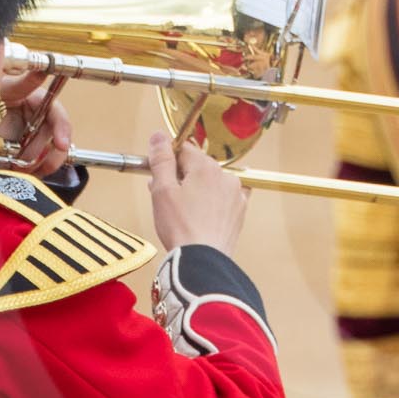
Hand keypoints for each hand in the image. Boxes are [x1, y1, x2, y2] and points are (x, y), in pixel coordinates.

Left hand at [0, 74, 73, 177]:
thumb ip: (22, 83)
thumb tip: (42, 71)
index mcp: (35, 101)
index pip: (57, 114)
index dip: (62, 129)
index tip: (61, 144)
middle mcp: (36, 118)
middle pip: (54, 139)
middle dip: (47, 153)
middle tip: (34, 164)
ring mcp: (29, 136)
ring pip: (45, 154)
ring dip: (38, 164)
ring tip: (23, 169)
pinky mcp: (21, 151)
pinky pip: (34, 163)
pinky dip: (31, 170)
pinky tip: (22, 173)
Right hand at [146, 131, 247, 254]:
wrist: (203, 260)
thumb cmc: (181, 227)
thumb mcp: (162, 190)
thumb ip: (161, 159)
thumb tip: (159, 137)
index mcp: (206, 167)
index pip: (184, 149)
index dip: (168, 161)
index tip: (159, 175)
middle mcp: (225, 176)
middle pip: (198, 166)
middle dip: (181, 177)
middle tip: (167, 198)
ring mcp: (236, 194)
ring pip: (210, 183)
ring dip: (196, 191)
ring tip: (182, 212)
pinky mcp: (239, 211)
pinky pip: (222, 198)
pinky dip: (211, 203)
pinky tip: (199, 217)